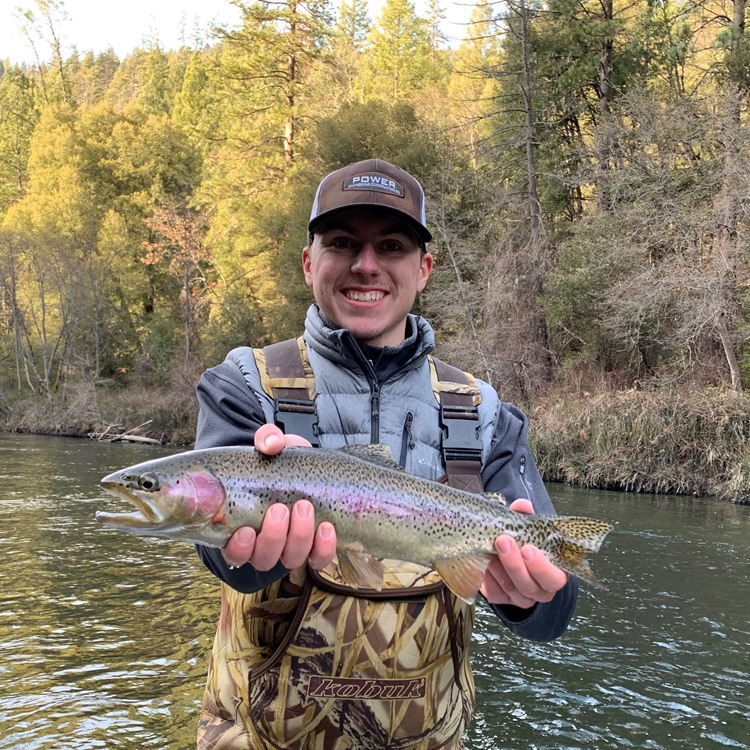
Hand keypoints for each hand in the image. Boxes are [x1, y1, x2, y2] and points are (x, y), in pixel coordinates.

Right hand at [221, 424, 336, 570]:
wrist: (304, 467)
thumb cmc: (279, 462)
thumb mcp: (271, 446)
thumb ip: (267, 438)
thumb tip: (271, 444)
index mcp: (243, 528)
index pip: (234, 553)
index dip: (239, 548)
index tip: (246, 530)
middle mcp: (265, 545)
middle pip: (264, 558)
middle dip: (273, 536)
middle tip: (280, 509)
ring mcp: (291, 548)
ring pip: (291, 559)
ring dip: (298, 537)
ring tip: (304, 508)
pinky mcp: (315, 548)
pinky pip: (318, 559)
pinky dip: (323, 547)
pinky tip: (327, 528)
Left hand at [480, 498, 567, 608]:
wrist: (513, 556)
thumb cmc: (527, 541)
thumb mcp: (530, 528)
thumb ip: (526, 517)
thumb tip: (522, 505)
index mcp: (555, 574)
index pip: (554, 578)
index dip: (541, 567)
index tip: (527, 548)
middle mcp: (540, 590)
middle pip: (529, 586)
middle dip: (514, 564)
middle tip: (502, 541)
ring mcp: (521, 597)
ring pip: (510, 588)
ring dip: (498, 567)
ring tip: (488, 547)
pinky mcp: (502, 599)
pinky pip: (494, 592)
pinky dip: (487, 576)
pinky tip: (482, 560)